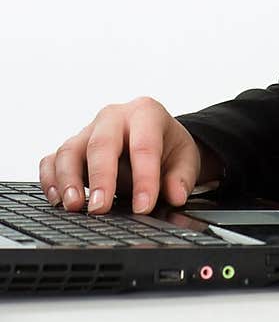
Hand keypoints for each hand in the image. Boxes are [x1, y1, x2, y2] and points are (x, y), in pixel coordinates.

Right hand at [38, 96, 217, 215]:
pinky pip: (52, 160)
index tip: (143, 207)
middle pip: (101, 144)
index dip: (144, 178)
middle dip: (101, 177)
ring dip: (68, 180)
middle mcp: (113, 117)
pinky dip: (50, 180)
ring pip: (70, 150)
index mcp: (146, 113)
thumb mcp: (185, 158)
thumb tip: (176, 195)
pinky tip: (57, 200)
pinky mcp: (72, 148)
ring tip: (74, 206)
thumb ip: (182, 177)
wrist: (155, 139)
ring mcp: (88, 131)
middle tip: (101, 208)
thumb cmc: (168, 147)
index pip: (144, 145)